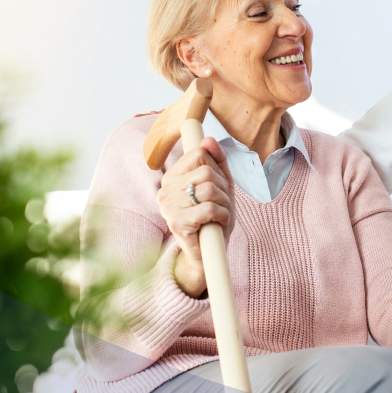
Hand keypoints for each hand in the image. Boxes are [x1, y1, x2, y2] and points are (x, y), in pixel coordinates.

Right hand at [157, 137, 234, 297]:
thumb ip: (217, 161)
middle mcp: (166, 189)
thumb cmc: (213, 217)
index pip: (198, 153)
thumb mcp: (220, 185)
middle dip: (223, 188)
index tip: (218, 185)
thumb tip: (209, 139)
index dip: (216, 168)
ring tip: (221, 214)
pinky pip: (209, 208)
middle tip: (222, 204)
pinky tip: (219, 222)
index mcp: (173, 177)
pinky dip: (222, 215)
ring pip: (210, 189)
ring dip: (225, 203)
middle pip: (206, 172)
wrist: (207, 253)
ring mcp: (169, 206)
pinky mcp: (177, 222)